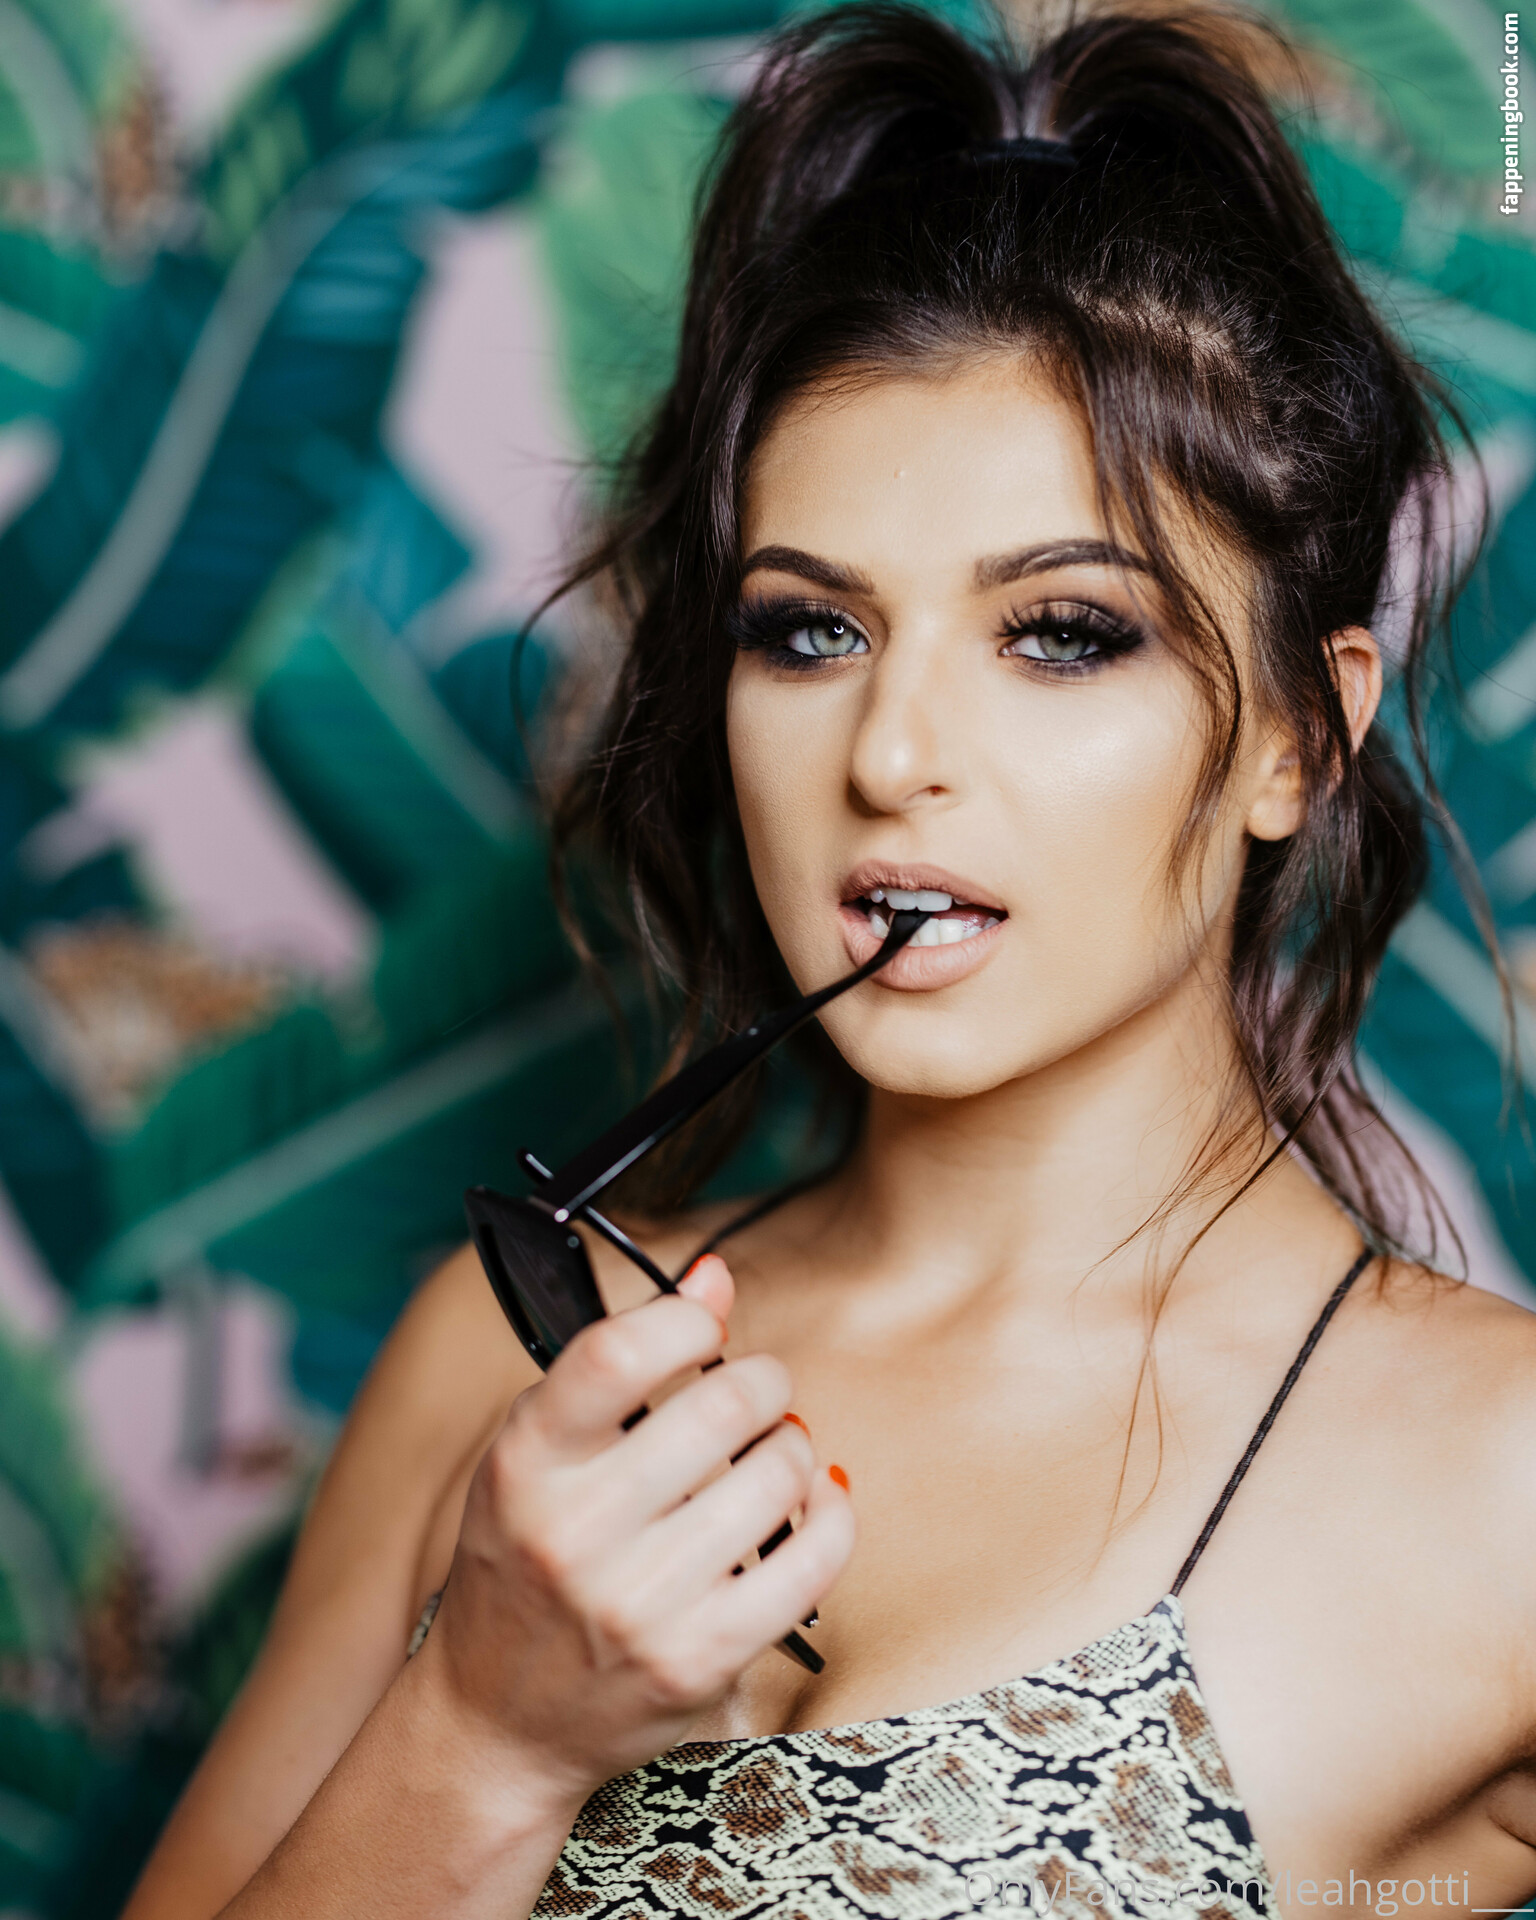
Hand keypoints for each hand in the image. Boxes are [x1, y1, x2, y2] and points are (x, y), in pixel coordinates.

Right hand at [410, 1256, 853, 1809]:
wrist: (495, 1723)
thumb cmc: (522, 1565)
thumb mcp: (539, 1453)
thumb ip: (619, 1361)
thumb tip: (714, 1276)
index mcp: (525, 1463)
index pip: (618, 1354)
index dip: (685, 1320)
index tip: (706, 1328)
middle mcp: (574, 1532)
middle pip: (722, 1406)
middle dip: (763, 1382)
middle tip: (760, 1390)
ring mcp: (639, 1603)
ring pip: (777, 1476)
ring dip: (794, 1449)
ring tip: (776, 1453)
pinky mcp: (700, 1660)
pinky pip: (812, 1561)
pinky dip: (830, 1516)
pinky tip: (813, 1503)